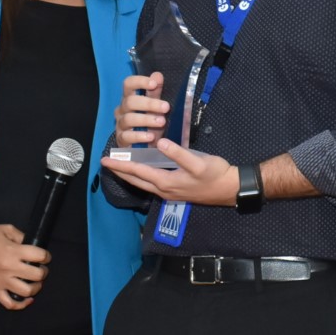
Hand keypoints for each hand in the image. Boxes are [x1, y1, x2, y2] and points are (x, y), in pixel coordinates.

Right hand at [0, 223, 48, 309]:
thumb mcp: (5, 229)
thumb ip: (21, 236)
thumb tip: (33, 245)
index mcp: (12, 251)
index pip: (40, 256)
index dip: (46, 256)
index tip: (44, 256)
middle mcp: (8, 268)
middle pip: (38, 275)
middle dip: (43, 271)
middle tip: (40, 267)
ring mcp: (1, 281)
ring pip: (27, 292)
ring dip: (36, 287)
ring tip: (34, 281)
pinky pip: (9, 303)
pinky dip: (21, 304)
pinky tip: (27, 298)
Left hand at [102, 140, 237, 206]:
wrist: (230, 189)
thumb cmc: (215, 174)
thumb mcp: (198, 161)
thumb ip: (178, 153)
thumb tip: (160, 142)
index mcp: (166, 182)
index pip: (138, 172)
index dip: (121, 165)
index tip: (106, 160)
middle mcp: (164, 190)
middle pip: (136, 181)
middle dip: (120, 172)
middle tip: (106, 164)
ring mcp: (169, 192)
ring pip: (143, 184)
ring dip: (130, 176)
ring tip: (119, 168)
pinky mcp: (175, 191)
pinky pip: (151, 184)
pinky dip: (141, 177)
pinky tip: (142, 172)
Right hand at [114, 72, 167, 147]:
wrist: (143, 146)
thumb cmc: (149, 122)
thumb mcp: (155, 107)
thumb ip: (156, 92)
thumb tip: (158, 75)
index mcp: (130, 98)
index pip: (128, 84)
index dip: (140, 82)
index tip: (154, 84)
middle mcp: (122, 109)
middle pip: (130, 102)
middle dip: (149, 103)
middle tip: (166, 107)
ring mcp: (120, 124)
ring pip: (129, 119)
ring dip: (147, 120)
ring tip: (162, 122)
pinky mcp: (121, 139)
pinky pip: (128, 136)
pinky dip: (140, 136)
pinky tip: (151, 137)